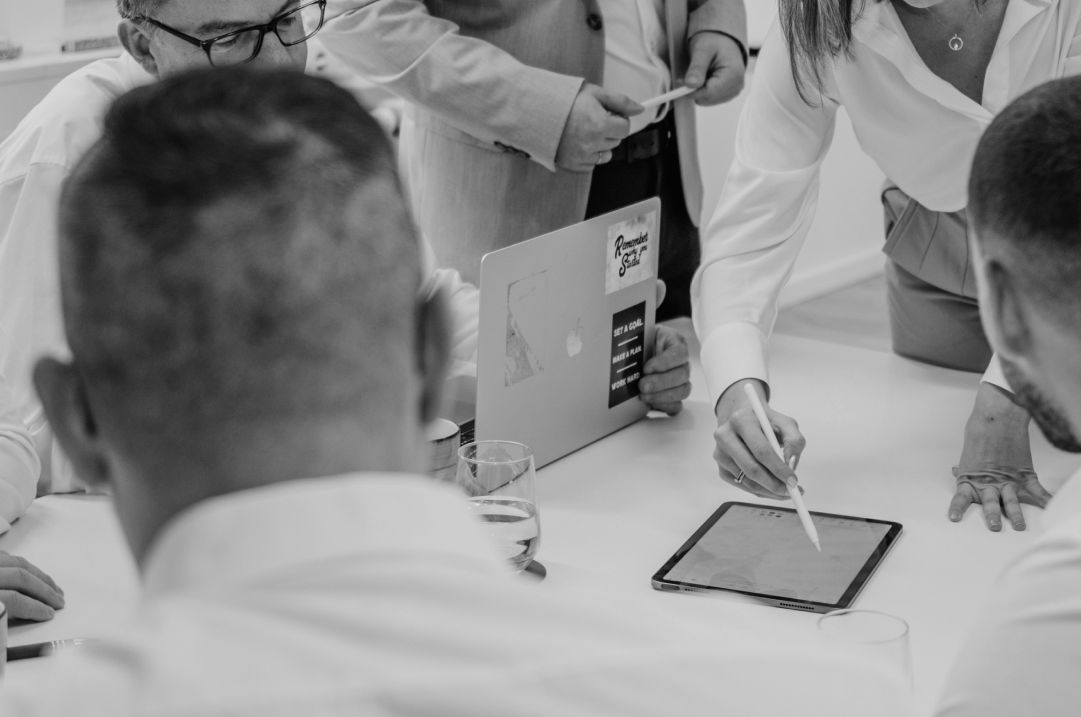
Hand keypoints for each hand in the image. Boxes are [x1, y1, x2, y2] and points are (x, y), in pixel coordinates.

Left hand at [0, 551, 64, 620]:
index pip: (14, 600)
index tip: (48, 614)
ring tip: (51, 586)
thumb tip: (18, 616)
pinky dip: (19, 563)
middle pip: (20, 577)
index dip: (35, 608)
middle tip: (58, 600)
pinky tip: (27, 571)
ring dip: (38, 575)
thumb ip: (0, 618)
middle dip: (44, 590)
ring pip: (17, 562)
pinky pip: (5, 555)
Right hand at [555, 83, 642, 171]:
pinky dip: (590, 154)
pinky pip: (592, 164)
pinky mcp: (573, 164)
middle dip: (610, 130)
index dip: (619, 119)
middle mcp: (592, 143)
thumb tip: (640, 109)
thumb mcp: (594, 93)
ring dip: (601, 144)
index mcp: (600, 124)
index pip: (625, 128)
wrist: (535, 111)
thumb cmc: (563, 100)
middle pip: (616, 141)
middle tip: (593, 120)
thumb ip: (620, 101)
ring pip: (606, 155)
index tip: (610, 115)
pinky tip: (579, 142)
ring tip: (586, 131)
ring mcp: (582, 156)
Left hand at [641, 326, 690, 414]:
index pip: (680, 352)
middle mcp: (682, 362)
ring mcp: (681, 380)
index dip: (665, 362)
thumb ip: (638, 341)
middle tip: (642, 385)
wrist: (639, 350)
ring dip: (662, 396)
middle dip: (661, 382)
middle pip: (683, 374)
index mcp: (676, 343)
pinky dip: (665, 406)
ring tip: (644, 396)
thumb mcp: (640, 335)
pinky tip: (651, 404)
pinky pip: (677, 405)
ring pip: (683, 390)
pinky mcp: (675, 395)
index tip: (646, 368)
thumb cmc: (641, 341)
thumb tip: (627, 354)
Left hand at [684, 32, 745, 105]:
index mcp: (734, 75)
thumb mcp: (702, 50)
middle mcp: (736, 87)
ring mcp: (733, 92)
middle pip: (707, 98)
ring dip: (698, 89)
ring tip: (701, 73)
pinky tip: (705, 78)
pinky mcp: (727, 94)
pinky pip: (708, 99)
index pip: (709, 93)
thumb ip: (697, 67)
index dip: (691, 91)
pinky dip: (702, 90)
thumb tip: (690, 85)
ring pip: (706, 100)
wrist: (722, 41)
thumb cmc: (714, 42)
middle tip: (689, 74)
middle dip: (694, 89)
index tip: (679, 82)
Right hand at [713, 379, 804, 499]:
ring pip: (746, 480)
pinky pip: (742, 485)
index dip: (778, 468)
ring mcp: (720, 453)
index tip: (793, 480)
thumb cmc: (766, 423)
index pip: (761, 450)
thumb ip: (794, 441)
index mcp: (741, 420)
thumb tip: (791, 465)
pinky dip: (760, 491)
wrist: (744, 421)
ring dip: (769, 490)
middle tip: (791, 491)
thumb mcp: (785, 424)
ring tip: (785, 491)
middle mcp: (725, 436)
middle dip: (773, 484)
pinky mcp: (720, 468)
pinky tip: (772, 487)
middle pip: (751, 468)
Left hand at [950, 383, 1051, 530]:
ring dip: (1016, 515)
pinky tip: (1051, 509)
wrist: (998, 418)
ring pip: (1012, 501)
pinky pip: (1038, 491)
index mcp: (971, 478)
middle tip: (994, 527)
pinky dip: (1046, 501)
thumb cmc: (979, 434)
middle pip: (991, 503)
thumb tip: (954, 471)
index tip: (953, 519)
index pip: (962, 497)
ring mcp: (1009, 479)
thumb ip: (965, 468)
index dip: (957, 508)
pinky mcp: (1025, 474)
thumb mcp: (968, 455)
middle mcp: (990, 482)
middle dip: (993, 516)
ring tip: (1019, 527)